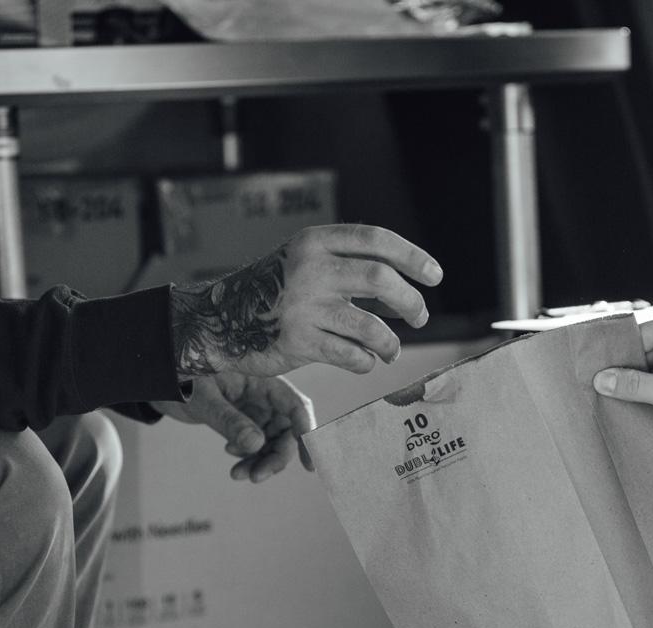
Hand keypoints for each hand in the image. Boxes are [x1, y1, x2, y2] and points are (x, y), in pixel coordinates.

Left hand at [152, 373, 316, 482]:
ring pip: (272, 442)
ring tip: (238, 475)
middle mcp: (263, 396)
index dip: (307, 433)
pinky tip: (231, 456)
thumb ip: (230, 421)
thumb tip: (257, 445)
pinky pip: (256, 445)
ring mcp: (254, 410)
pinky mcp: (244, 422)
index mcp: (261, 381)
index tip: (310, 462)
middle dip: (276, 457)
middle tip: (257, 477)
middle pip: (287, 431)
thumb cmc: (178, 379)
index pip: (295, 406)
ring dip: (261, 462)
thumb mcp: (203, 400)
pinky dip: (248, 458)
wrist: (158, 381)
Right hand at [169, 224, 442, 378]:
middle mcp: (309, 269)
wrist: (216, 320)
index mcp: (313, 242)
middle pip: (382, 280)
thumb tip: (406, 289)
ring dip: (392, 343)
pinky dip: (366, 362)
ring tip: (391, 350)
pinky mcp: (298, 342)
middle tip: (420, 317)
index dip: (413, 257)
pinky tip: (364, 361)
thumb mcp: (304, 263)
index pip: (376, 240)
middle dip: (412, 302)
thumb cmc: (272, 292)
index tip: (435, 275)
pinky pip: (352, 356)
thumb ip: (347, 267)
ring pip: (373, 326)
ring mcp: (303, 306)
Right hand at [592, 313, 652, 437]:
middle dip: (628, 374)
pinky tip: (641, 405)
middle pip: (641, 352)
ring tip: (625, 401)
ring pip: (650, 367)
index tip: (599, 375)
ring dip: (639, 386)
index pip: (637, 337)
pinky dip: (652, 392)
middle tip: (608, 391)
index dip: (618, 358)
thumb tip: (603, 379)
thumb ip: (633, 384)